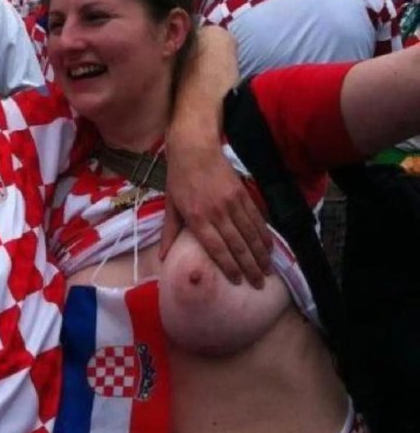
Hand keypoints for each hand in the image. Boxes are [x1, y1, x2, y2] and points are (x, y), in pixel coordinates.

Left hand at [162, 142, 272, 287]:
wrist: (195, 148)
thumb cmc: (179, 178)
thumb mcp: (170, 205)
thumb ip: (169, 232)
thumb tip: (163, 258)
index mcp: (197, 218)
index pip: (216, 248)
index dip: (229, 267)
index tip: (238, 281)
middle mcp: (217, 213)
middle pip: (237, 245)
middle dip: (249, 267)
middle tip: (259, 284)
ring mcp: (233, 203)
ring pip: (250, 234)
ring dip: (260, 254)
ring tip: (267, 270)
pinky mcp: (243, 193)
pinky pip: (256, 218)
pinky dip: (264, 234)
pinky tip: (269, 247)